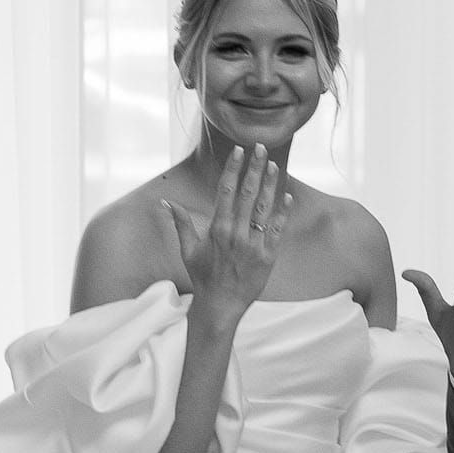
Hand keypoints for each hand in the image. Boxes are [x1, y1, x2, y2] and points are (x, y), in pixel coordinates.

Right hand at [162, 145, 290, 327]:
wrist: (221, 306)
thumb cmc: (203, 277)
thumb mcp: (188, 250)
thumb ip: (181, 222)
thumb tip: (166, 202)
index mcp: (217, 228)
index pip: (226, 190)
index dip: (233, 168)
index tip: (239, 150)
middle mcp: (236, 234)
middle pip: (248, 193)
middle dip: (255, 168)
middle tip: (262, 147)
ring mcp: (253, 245)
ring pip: (264, 208)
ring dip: (270, 184)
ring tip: (274, 164)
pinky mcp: (268, 256)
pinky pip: (278, 230)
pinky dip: (283, 212)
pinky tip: (287, 195)